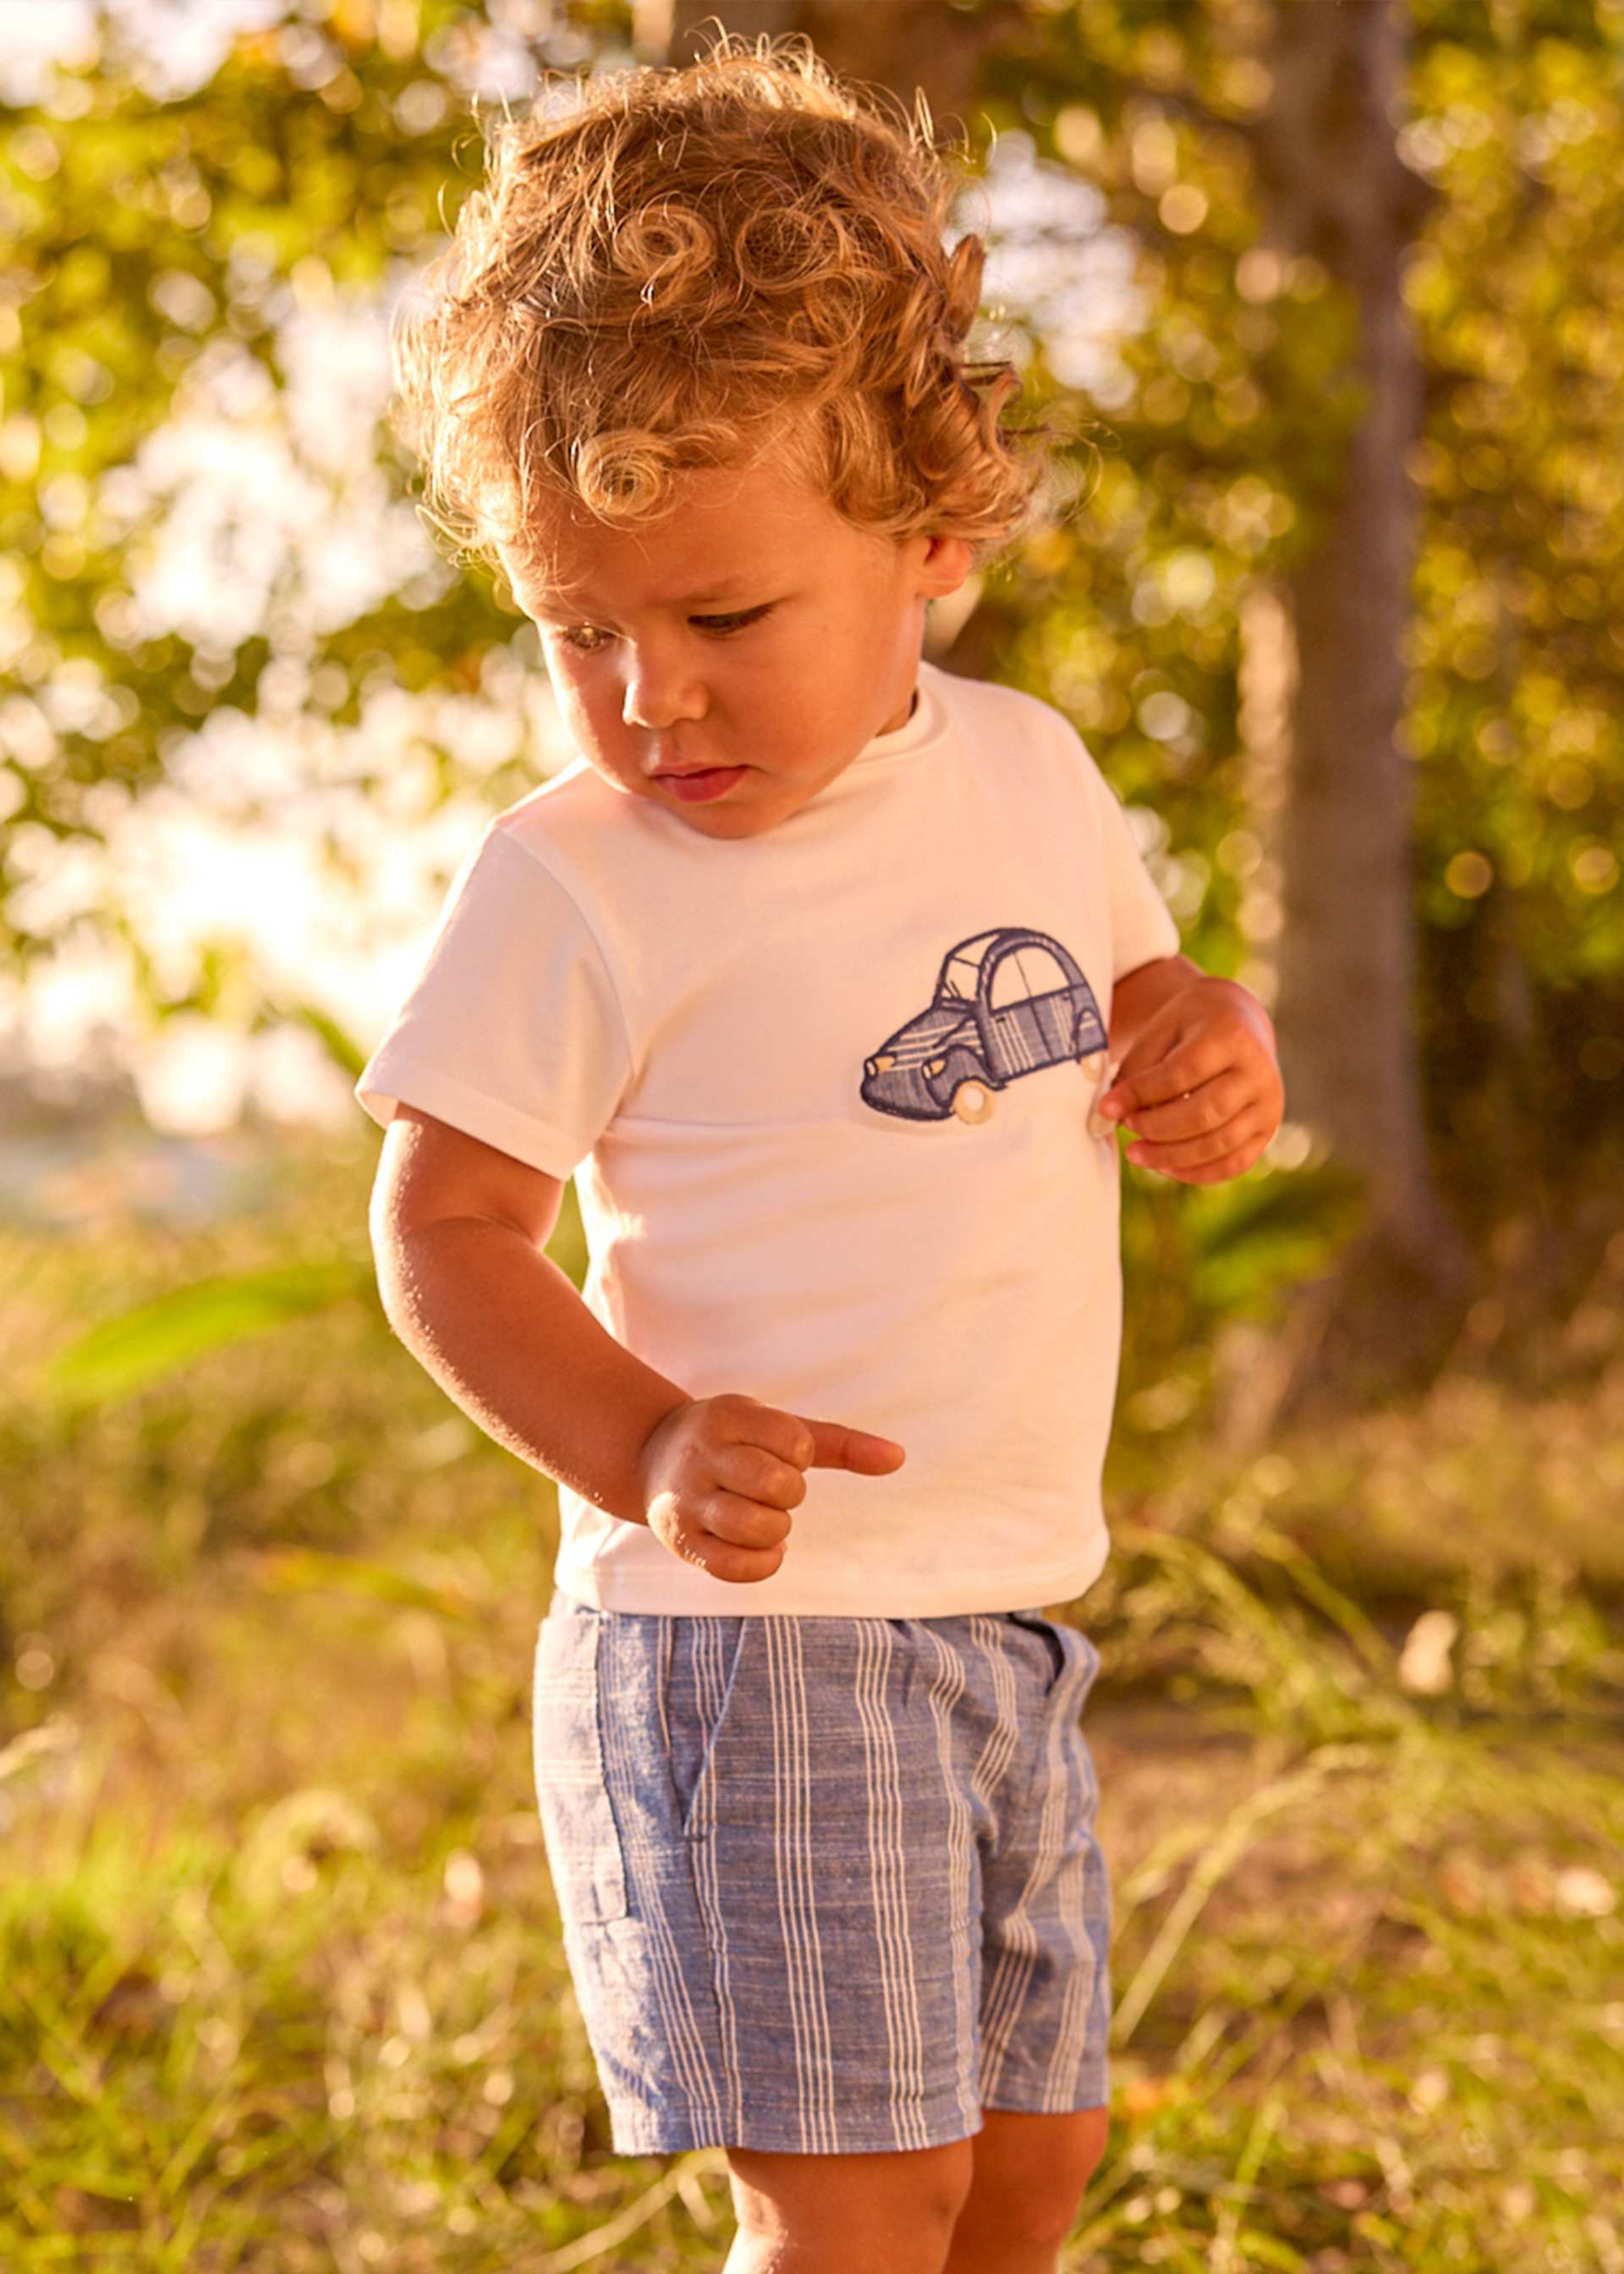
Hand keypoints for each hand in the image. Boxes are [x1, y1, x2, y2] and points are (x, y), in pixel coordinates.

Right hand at [634, 1393, 905, 1583]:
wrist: (651, 1457)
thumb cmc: (734, 1441)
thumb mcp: (777, 1428)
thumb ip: (839, 1444)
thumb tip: (899, 1457)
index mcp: (727, 1417)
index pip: (795, 1443)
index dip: (800, 1455)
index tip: (781, 1454)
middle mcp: (702, 1456)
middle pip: (778, 1486)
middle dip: (790, 1494)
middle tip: (772, 1489)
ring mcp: (687, 1501)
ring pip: (756, 1527)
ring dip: (776, 1529)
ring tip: (763, 1517)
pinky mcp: (681, 1541)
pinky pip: (734, 1567)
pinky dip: (764, 1563)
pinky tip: (764, 1548)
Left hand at [1094, 976, 1283, 1184]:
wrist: (1238, 1023)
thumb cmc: (1190, 1029)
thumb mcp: (1161, 1031)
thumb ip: (1138, 1070)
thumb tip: (1113, 1116)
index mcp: (1231, 1035)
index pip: (1182, 1074)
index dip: (1142, 1095)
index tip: (1107, 1107)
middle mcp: (1258, 1071)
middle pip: (1205, 1113)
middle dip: (1158, 1129)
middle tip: (1127, 1128)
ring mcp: (1269, 1104)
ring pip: (1220, 1144)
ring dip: (1172, 1156)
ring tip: (1137, 1153)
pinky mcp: (1267, 1129)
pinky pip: (1235, 1163)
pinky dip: (1198, 1172)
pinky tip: (1165, 1166)